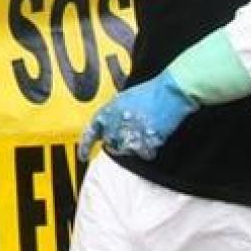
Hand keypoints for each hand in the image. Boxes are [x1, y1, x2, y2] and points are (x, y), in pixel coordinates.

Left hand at [78, 70, 197, 161]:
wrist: (168, 93)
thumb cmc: (147, 93)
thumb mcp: (122, 100)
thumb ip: (111, 115)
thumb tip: (107, 127)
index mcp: (106, 112)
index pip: (90, 133)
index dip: (85, 146)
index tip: (82, 157)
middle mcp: (113, 125)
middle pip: (110, 144)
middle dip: (118, 142)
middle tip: (132, 133)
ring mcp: (128, 135)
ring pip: (126, 151)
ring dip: (134, 146)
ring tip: (145, 131)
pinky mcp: (144, 143)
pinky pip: (144, 154)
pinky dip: (149, 149)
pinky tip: (154, 136)